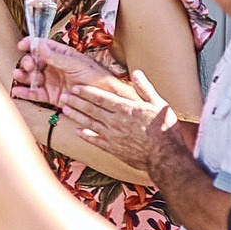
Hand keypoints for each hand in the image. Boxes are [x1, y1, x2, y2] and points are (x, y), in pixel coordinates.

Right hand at [10, 37, 123, 107]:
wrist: (102, 97)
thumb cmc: (95, 77)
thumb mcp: (76, 63)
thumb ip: (57, 57)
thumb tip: (42, 46)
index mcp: (61, 55)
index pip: (43, 46)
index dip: (31, 44)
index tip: (22, 45)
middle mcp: (54, 67)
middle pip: (34, 61)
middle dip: (27, 62)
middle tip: (29, 65)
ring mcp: (51, 81)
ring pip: (32, 77)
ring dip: (23, 75)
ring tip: (18, 75)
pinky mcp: (51, 95)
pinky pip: (35, 93)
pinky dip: (25, 92)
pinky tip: (18, 90)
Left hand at [59, 70, 176, 168]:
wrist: (165, 157)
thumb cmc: (165, 129)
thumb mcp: (159, 104)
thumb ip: (145, 88)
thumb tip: (136, 72)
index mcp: (127, 109)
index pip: (102, 98)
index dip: (87, 92)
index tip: (76, 87)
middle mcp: (116, 121)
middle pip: (92, 109)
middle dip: (77, 102)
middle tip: (64, 96)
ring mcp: (113, 136)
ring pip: (90, 124)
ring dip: (76, 116)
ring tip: (65, 109)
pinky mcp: (113, 149)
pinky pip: (95, 141)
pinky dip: (85, 136)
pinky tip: (77, 132)